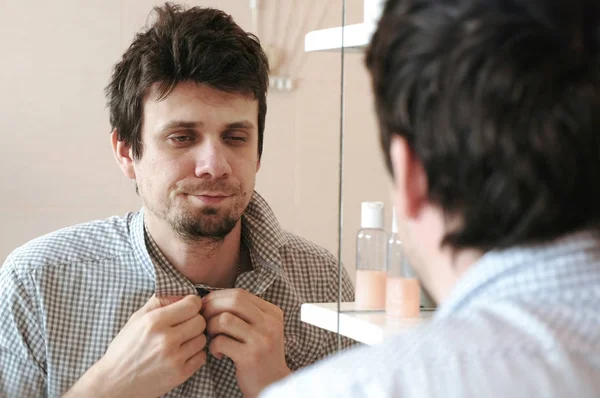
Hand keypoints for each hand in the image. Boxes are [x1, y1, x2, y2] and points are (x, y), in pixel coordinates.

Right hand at [65, 294, 206, 397]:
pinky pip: (202, 357)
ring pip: (202, 339)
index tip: (187, 309)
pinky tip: (182, 354)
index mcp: (154, 321)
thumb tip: (182, 292)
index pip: (193, 304)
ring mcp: (174, 358)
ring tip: (180, 342)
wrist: (115, 383)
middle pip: (200, 321)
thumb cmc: (125, 348)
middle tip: (184, 326)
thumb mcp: (137, 319)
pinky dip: (195, 355)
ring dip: (194, 339)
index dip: (192, 304)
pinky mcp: (180, 374)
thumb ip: (159, 301)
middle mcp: (166, 339)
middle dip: (194, 321)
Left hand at [202, 288, 290, 397]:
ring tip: (212, 337)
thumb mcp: (261, 329)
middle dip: (212, 308)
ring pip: (225, 319)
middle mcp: (270, 323)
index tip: (206, 307)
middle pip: (233, 301)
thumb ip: (245, 313)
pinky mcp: (251, 357)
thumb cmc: (260, 354)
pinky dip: (213, 346)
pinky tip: (218, 353)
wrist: (273, 384)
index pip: (240, 294)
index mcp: (273, 313)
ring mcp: (262, 339)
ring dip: (211, 327)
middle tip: (204, 320)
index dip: (218, 297)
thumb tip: (211, 299)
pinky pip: (221, 341)